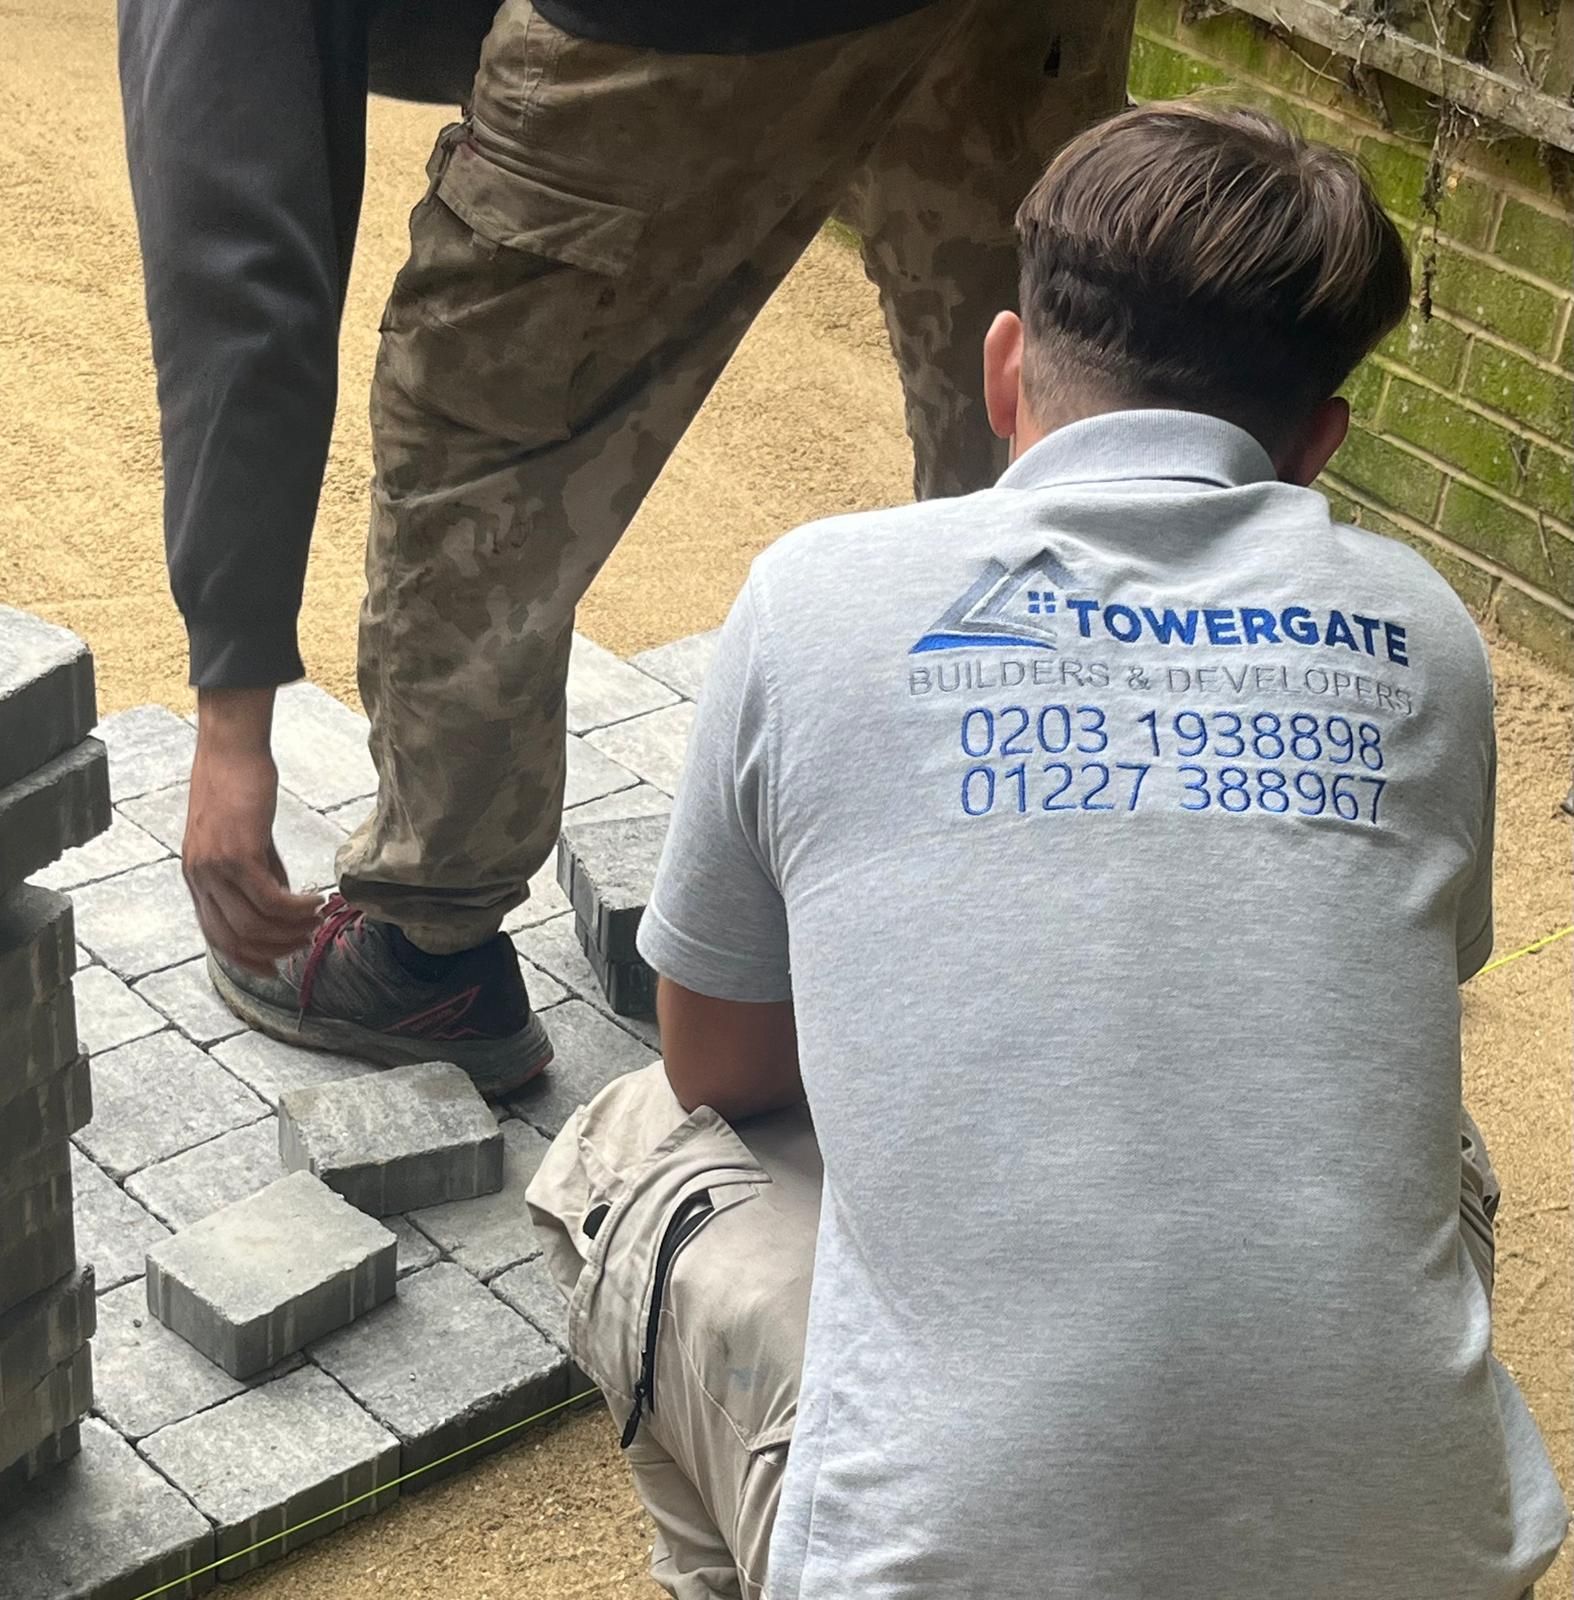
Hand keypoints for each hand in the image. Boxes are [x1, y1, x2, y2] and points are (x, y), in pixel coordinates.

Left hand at [184, 689, 323, 974]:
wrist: (229, 751)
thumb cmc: (237, 787)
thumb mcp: (246, 840)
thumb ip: (260, 872)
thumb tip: (284, 904)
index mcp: (197, 878)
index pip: (216, 937)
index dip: (247, 959)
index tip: (278, 967)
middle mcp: (200, 878)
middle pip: (235, 938)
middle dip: (275, 949)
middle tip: (307, 941)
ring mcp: (216, 868)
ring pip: (256, 923)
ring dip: (293, 928)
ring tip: (319, 918)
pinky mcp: (238, 855)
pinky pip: (272, 899)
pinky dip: (299, 908)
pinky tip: (318, 900)